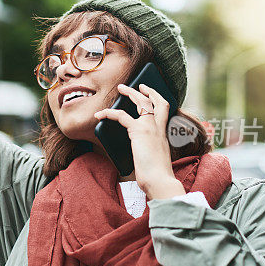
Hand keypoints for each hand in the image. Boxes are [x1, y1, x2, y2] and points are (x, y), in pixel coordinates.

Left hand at [94, 84, 185, 199]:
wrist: (159, 180)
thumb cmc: (156, 174)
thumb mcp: (154, 156)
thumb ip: (148, 148)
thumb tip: (137, 148)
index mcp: (164, 133)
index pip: (164, 109)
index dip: (158, 99)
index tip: (152, 93)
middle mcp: (159, 127)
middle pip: (156, 101)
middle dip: (147, 91)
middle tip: (139, 85)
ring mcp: (150, 127)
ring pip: (141, 102)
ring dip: (130, 93)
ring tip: (120, 89)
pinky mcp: (139, 131)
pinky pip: (121, 116)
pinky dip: (109, 113)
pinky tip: (100, 114)